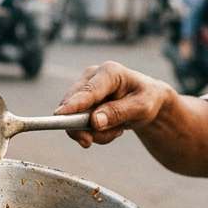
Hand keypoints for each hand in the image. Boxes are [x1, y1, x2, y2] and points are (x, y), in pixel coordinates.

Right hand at [53, 61, 174, 147]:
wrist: (147, 100)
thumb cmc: (147, 99)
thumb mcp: (142, 107)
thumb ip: (119, 113)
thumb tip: (95, 121)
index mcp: (109, 72)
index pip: (88, 91)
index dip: (74, 104)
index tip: (60, 116)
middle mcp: (91, 76)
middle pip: (73, 104)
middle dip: (88, 128)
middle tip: (112, 135)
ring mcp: (83, 88)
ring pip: (74, 118)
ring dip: (95, 132)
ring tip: (118, 129)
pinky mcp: (79, 101)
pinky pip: (77, 123)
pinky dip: (93, 132)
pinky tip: (110, 127)